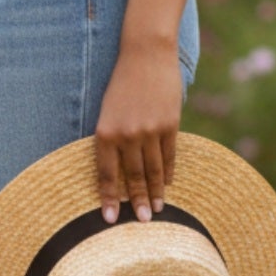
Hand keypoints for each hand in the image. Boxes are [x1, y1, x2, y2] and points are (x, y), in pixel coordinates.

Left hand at [92, 41, 182, 224]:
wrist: (145, 54)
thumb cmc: (122, 83)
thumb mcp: (107, 110)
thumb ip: (111, 138)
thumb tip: (117, 170)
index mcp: (105, 132)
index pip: (107, 173)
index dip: (109, 197)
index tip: (110, 218)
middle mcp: (127, 134)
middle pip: (132, 176)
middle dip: (137, 201)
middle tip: (142, 221)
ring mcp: (150, 130)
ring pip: (152, 169)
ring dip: (155, 192)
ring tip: (158, 210)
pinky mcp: (169, 124)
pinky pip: (169, 155)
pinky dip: (169, 171)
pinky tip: (168, 184)